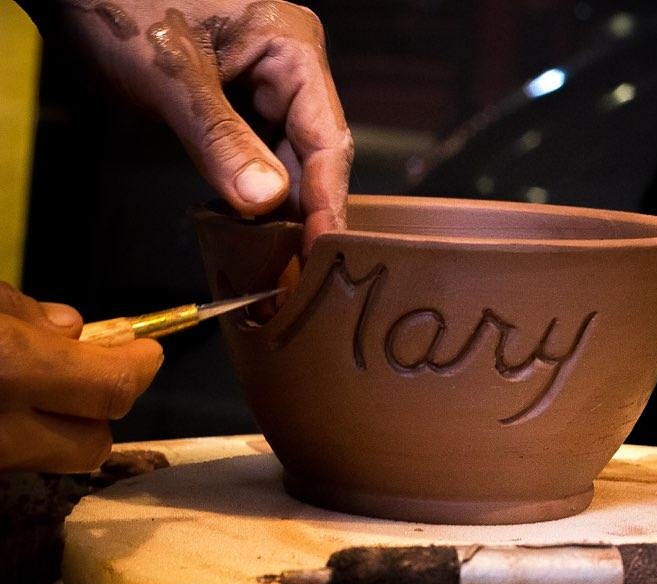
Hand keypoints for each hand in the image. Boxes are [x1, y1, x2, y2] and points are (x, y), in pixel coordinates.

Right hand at [0, 283, 163, 472]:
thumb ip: (23, 312)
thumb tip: (70, 326)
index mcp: (10, 369)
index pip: (111, 386)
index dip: (139, 367)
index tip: (146, 350)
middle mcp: (2, 434)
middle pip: (91, 445)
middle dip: (100, 411)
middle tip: (84, 372)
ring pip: (48, 461)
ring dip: (54, 428)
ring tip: (29, 387)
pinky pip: (12, 460)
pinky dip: (16, 434)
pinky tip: (1, 404)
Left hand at [47, 0, 352, 250]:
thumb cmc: (119, 4)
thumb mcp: (171, 75)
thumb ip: (219, 138)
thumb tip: (265, 201)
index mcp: (291, 49)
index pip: (327, 137)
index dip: (327, 199)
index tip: (323, 250)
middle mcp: (286, 72)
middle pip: (311, 157)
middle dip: (303, 215)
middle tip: (299, 274)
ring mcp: (261, 92)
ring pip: (284, 164)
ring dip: (277, 214)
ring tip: (277, 265)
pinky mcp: (235, 110)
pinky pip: (253, 161)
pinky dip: (249, 198)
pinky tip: (250, 235)